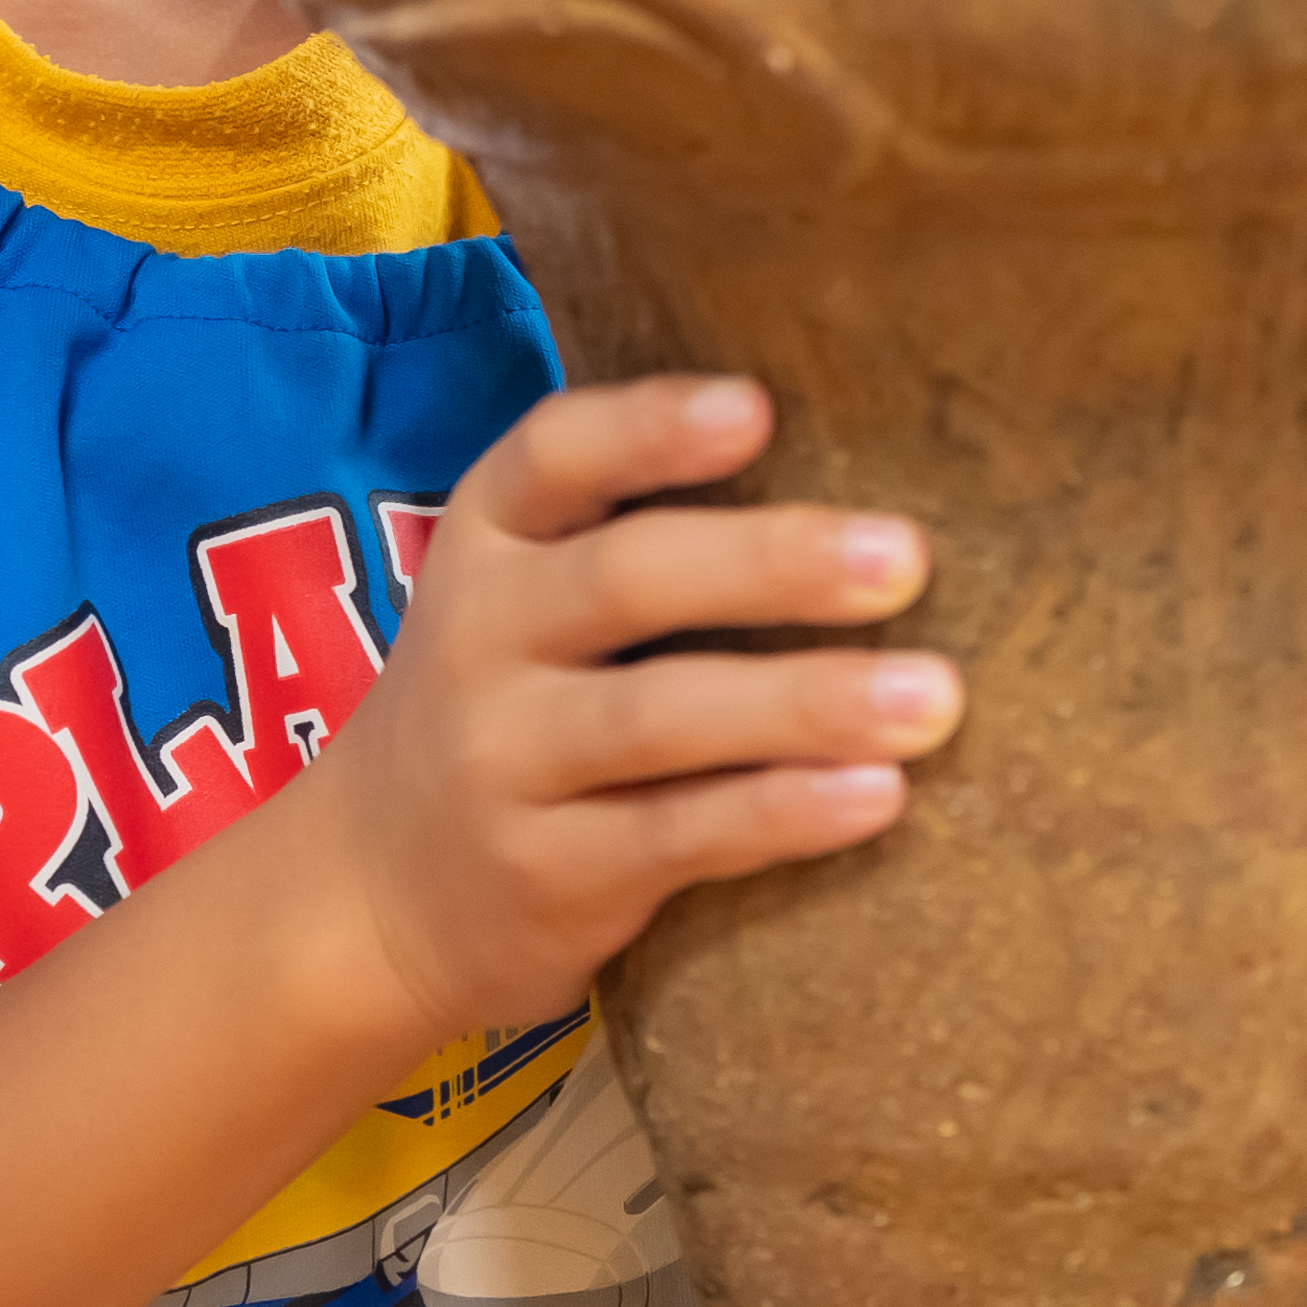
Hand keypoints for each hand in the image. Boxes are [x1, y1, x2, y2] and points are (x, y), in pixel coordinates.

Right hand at [288, 373, 948, 1053]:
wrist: (373, 896)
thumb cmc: (506, 710)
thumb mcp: (515, 599)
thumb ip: (630, 538)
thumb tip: (856, 484)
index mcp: (485, 542)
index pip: (552, 456)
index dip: (652, 428)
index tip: (759, 410)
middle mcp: (479, 639)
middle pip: (625, 580)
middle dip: (773, 563)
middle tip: (908, 559)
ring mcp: (505, 762)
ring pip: (661, 718)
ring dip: (805, 702)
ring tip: (932, 698)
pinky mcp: (547, 874)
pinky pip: (678, 835)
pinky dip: (781, 812)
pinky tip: (877, 795)